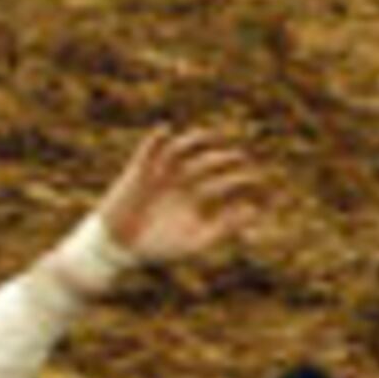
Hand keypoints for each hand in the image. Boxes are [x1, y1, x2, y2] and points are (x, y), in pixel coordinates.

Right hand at [92, 125, 266, 269]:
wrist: (119, 247)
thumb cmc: (158, 248)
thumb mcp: (196, 242)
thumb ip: (224, 227)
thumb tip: (254, 210)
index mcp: (198, 200)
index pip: (225, 183)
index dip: (242, 179)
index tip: (259, 179)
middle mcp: (182, 183)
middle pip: (207, 162)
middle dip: (224, 158)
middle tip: (241, 156)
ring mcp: (161, 175)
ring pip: (181, 150)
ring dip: (195, 140)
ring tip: (210, 135)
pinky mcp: (139, 172)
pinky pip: (147, 150)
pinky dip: (155, 139)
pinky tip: (166, 129)